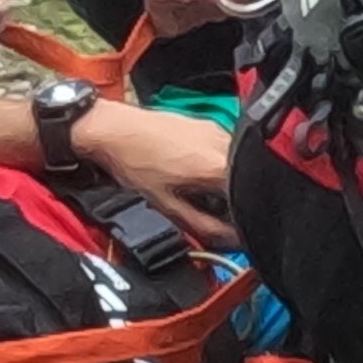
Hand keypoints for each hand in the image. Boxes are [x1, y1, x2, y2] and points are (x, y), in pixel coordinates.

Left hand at [79, 98, 240, 243]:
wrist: (112, 129)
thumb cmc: (133, 162)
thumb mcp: (168, 206)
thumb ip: (204, 226)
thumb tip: (229, 239)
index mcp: (218, 166)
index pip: (250, 198)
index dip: (240, 217)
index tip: (228, 225)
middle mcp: (224, 143)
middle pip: (246, 181)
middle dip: (232, 199)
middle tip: (208, 208)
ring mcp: (217, 129)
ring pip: (237, 164)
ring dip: (224, 181)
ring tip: (194, 187)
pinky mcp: (207, 123)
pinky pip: (223, 150)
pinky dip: (215, 164)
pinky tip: (190, 169)